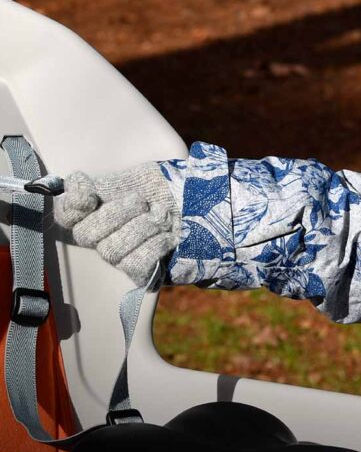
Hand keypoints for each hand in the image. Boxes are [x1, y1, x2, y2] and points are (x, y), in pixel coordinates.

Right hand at [55, 163, 180, 287]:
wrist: (203, 205)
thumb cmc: (170, 191)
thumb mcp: (138, 177)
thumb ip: (103, 184)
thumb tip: (70, 185)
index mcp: (100, 209)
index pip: (66, 214)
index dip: (71, 207)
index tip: (87, 196)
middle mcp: (104, 235)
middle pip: (86, 234)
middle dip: (116, 214)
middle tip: (141, 202)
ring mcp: (121, 257)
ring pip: (112, 250)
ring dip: (142, 227)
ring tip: (161, 217)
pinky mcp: (142, 273)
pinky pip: (135, 264)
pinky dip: (154, 246)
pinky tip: (168, 237)